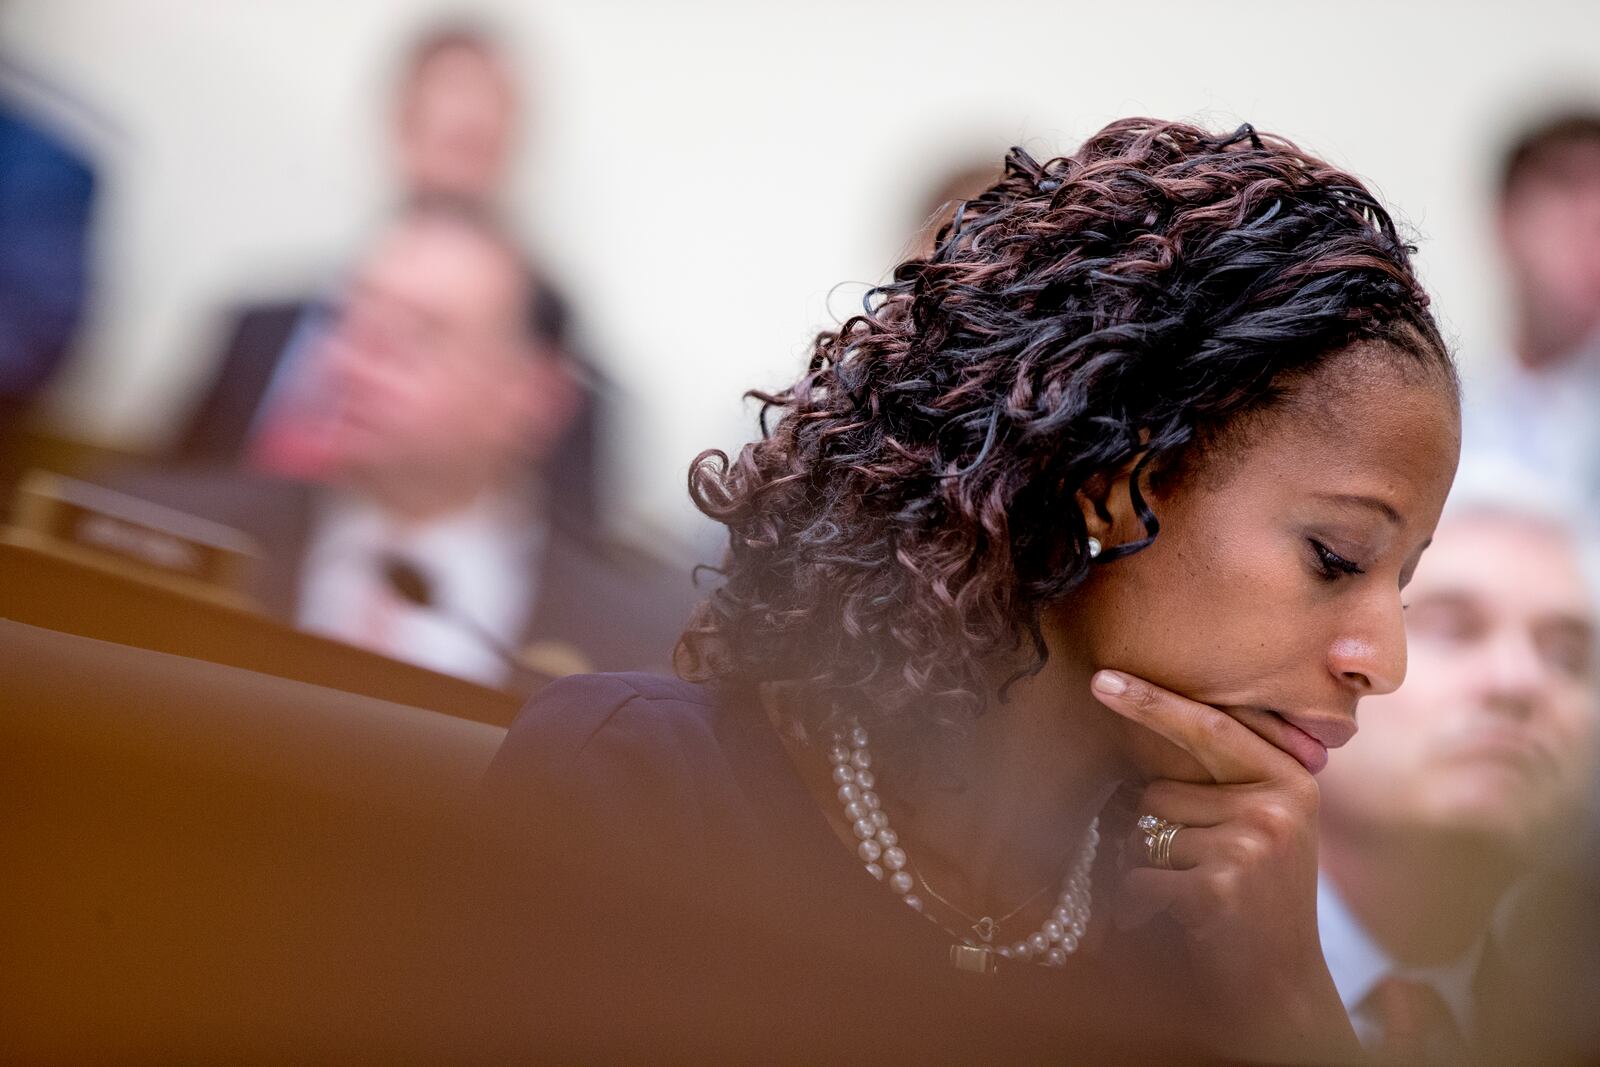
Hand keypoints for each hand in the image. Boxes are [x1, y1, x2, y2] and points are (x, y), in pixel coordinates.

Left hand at [1090, 669, 1359, 1059]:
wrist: (1284, 988)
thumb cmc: (1260, 903)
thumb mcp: (1265, 830)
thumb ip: (1228, 782)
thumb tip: (1148, 726)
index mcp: (1291, 781)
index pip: (1210, 727)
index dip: (1154, 702)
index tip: (1102, 678)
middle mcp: (1277, 806)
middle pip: (1160, 790)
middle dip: (1155, 829)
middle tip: (1204, 876)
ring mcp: (1250, 845)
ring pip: (1145, 833)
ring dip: (1150, 869)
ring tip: (1198, 900)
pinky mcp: (1219, 885)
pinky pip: (1138, 876)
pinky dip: (1140, 905)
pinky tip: (1181, 924)